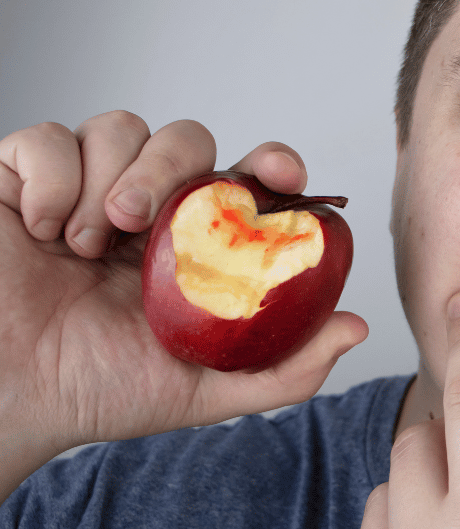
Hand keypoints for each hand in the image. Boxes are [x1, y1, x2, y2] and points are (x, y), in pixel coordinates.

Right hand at [0, 111, 366, 499]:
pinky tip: (40, 230)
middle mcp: (146, 208)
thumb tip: (356, 328)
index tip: (280, 172)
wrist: (8, 402)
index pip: (244, 179)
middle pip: (187, 137)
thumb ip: (282, 370)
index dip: (271, 161)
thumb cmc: (97, 392)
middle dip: (171, 165)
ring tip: (80, 245)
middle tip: (137, 220)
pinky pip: (45, 137)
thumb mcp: (202, 393)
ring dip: (106, 180)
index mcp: (192, 245)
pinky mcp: (20, 180)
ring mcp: (85, 189)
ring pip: (120, 126)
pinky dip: (48, 178)